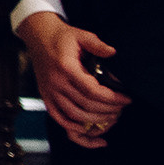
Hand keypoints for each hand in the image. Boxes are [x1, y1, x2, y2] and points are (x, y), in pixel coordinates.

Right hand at [20, 12, 129, 147]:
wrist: (37, 35)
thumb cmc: (61, 36)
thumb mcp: (80, 35)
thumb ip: (97, 44)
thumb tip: (113, 52)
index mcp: (65, 68)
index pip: (92, 91)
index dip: (112, 99)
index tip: (126, 99)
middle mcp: (55, 82)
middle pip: (86, 106)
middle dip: (108, 111)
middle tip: (121, 109)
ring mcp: (49, 91)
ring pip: (74, 115)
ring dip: (95, 121)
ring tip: (111, 117)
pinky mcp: (45, 96)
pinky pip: (59, 118)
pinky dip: (73, 128)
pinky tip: (88, 129)